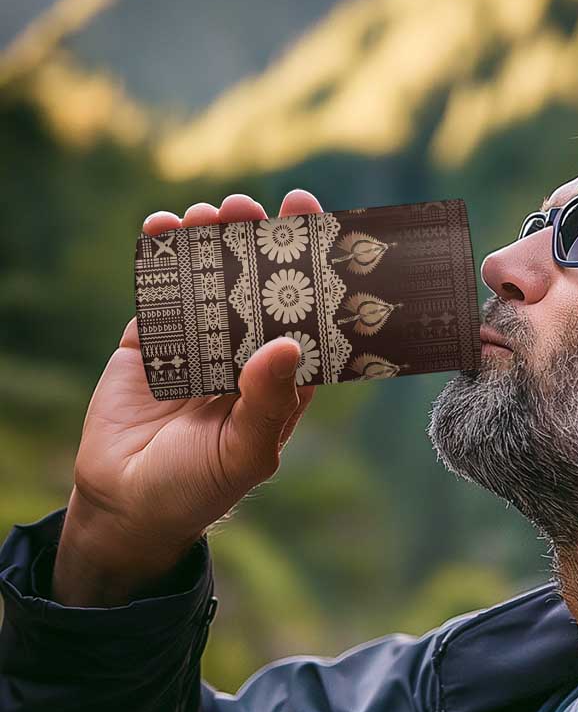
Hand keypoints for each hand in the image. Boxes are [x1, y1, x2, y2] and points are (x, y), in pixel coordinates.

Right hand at [52, 190, 323, 604]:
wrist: (126, 505)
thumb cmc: (199, 488)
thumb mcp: (244, 453)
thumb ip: (268, 402)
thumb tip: (288, 343)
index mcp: (281, 381)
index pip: (305, 319)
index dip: (312, 275)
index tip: (316, 230)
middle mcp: (244, 355)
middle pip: (257, 288)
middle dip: (257, 245)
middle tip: (253, 207)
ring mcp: (198, 344)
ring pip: (209, 281)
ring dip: (211, 243)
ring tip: (210, 213)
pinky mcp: (152, 341)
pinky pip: (161, 293)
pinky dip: (161, 259)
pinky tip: (163, 228)